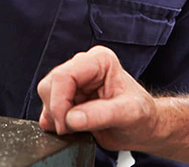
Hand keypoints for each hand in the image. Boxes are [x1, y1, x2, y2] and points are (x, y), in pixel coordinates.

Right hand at [38, 46, 159, 151]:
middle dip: (57, 111)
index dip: (59, 102)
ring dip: (56, 117)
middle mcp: (83, 66)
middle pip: (50, 85)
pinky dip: (55, 122)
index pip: (64, 76)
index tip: (67, 125)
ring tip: (80, 126)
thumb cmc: (142, 115)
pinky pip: (48, 107)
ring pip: (46, 96)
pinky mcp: (67, 96)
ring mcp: (74, 81)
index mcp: (99, 60)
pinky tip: (74, 127)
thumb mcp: (129, 114)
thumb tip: (72, 119)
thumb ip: (101, 115)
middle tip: (73, 128)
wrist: (142, 127)